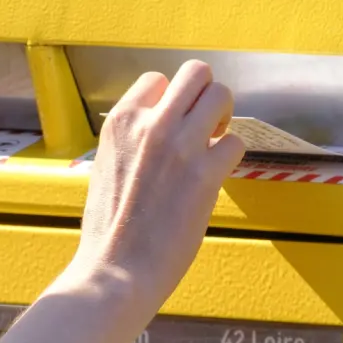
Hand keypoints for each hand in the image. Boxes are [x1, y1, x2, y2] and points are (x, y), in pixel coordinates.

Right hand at [70, 60, 244, 321]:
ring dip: (224, 119)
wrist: (116, 269)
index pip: (156, 79)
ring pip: (221, 96)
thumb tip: (155, 136)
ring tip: (213, 146)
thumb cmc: (108, 231)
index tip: (173, 124)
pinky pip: (236, 142)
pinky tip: (216, 177)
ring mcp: (179, 146)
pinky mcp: (205, 174)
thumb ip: (131, 142)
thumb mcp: (105, 168)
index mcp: (120, 123)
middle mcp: (150, 124)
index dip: (170, 100)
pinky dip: (231, 157)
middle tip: (205, 125)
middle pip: (195, 73)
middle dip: (205, 95)